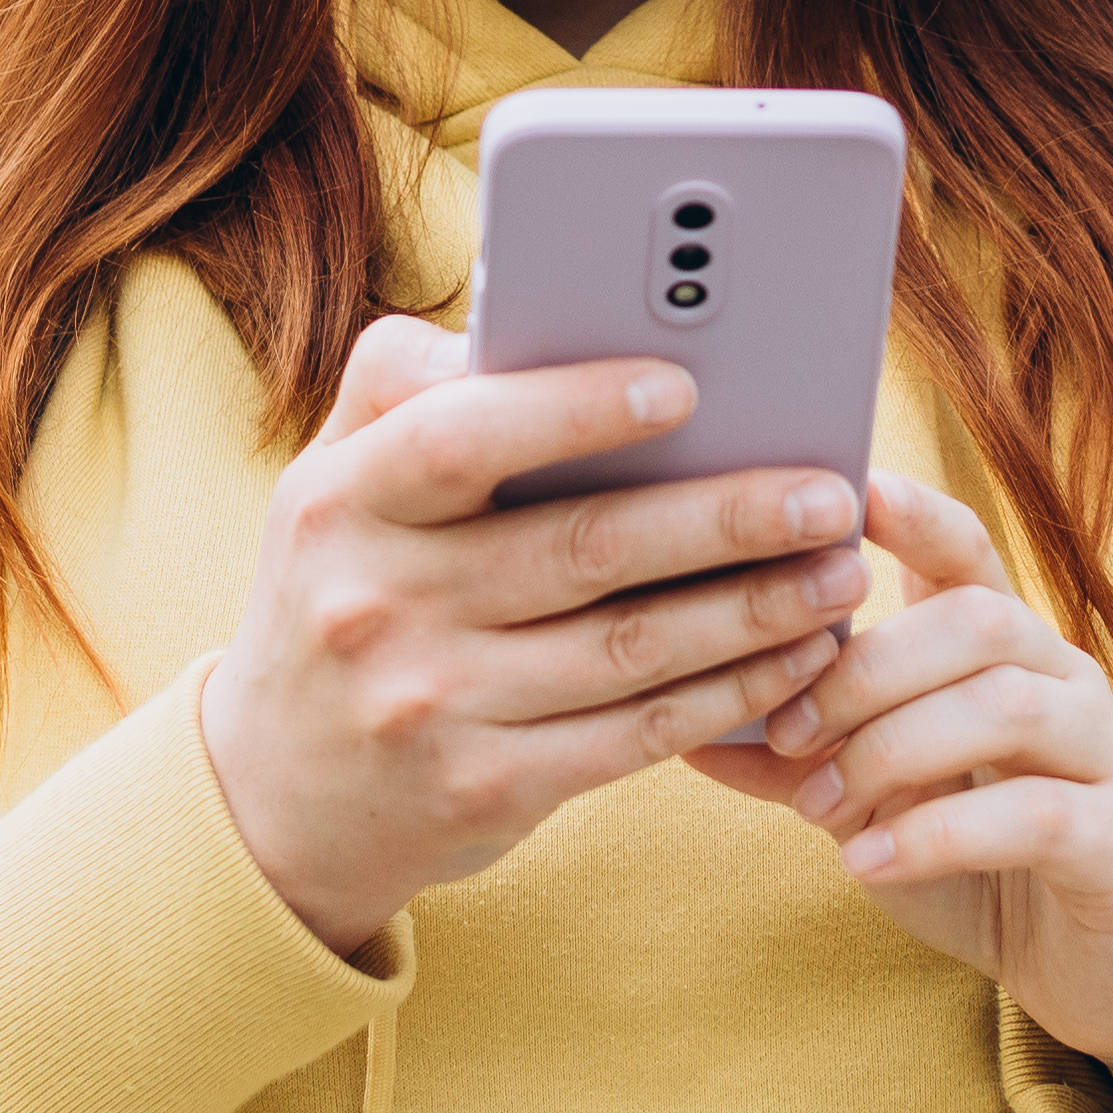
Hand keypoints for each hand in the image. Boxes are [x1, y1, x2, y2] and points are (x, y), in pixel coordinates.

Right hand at [200, 316, 871, 948]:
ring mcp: (431, 706)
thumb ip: (407, 394)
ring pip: (629, 649)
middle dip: (725, 517)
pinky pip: (634, 734)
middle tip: (827, 493)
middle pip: (581, 547)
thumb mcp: (326, 487)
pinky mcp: (484, 791)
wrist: (272, 799)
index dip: (577, 409)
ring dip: (754, 611)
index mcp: (341, 502)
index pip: (463, 438)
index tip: (685, 385)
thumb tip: (516, 313)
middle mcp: (378, 603)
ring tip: (840, 575)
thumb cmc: (336, 599)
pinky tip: (792, 660)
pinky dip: (728, 695)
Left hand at [686, 470, 1112, 1086]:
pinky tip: (869, 861)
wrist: (1091, 969)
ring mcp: (1103, 753)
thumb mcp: (870, 805)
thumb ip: (796, 761)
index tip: (841, 494)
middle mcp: (1062, 679)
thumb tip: (684, 727)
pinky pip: (1033, 814)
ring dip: (892, 749)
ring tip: (819, 806)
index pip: (963, 548)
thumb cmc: (974, 865)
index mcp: (1001, 649)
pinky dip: (937, 833)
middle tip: (788, 732)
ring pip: (1005, 704)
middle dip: (866, 668)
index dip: (908, 512)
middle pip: (975, 620)